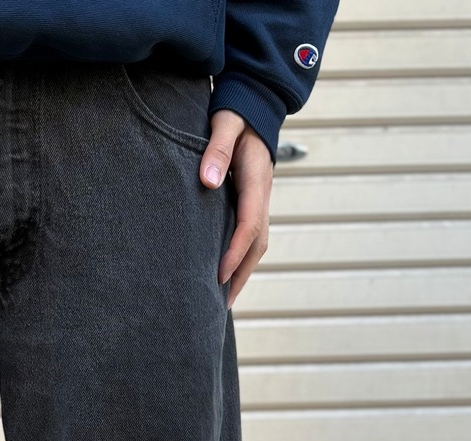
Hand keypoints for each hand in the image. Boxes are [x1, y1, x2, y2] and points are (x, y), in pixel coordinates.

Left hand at [199, 110, 272, 307]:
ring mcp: (259, 201)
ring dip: (241, 273)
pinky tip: (224, 275)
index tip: (218, 277)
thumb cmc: (235, 113)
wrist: (254, 104)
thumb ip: (217, 148)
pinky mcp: (251, 203)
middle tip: (221, 306)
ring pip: (255, 245)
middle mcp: (262, 195)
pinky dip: (239, 259)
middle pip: (256, 245)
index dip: (235, 253)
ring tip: (223, 300)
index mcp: (256, 180)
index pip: (249, 225)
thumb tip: (208, 180)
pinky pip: (249, 237)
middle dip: (241, 275)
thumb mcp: (226, 122)